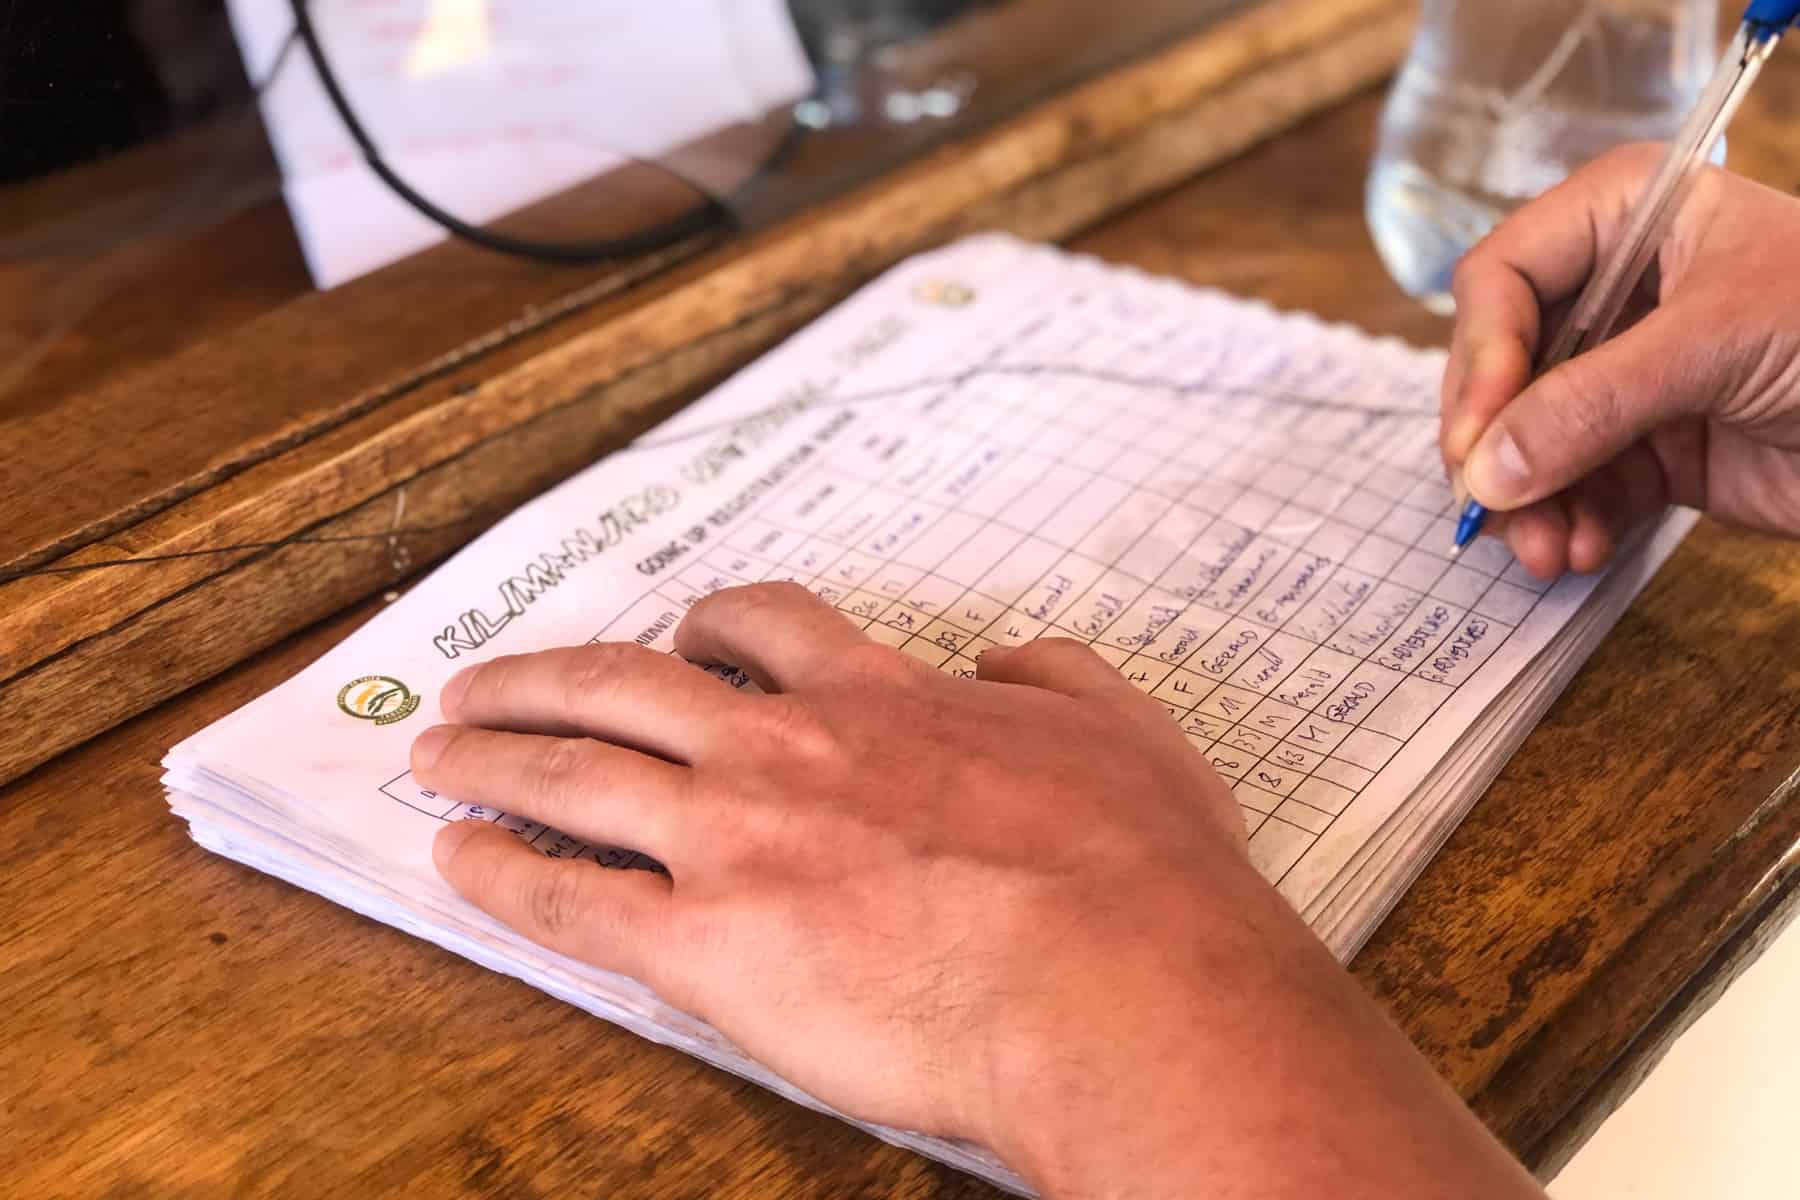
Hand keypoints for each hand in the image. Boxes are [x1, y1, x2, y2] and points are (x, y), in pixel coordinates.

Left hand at [410, 583, 1542, 1196]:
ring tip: (439, 752)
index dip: (707, 626)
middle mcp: (787, 750)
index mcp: (882, 700)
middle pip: (628, 683)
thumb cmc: (1140, 877)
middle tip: (485, 682)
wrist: (1118, 986)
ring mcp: (736, 841)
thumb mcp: (1125, 732)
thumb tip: (1012, 660)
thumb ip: (1057, 677)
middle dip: (545, 676)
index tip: (681, 636)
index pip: (765, 628)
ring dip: (495, 754)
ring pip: (577, 772)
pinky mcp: (708, 945)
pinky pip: (571, 897)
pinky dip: (500, 874)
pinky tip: (456, 860)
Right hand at [1441, 145, 1799, 576]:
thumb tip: (1485, 471)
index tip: (1477, 438)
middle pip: (1503, 367)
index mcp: (1627, 218)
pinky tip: (1578, 552)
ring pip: (1529, 439)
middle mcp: (1615, 291)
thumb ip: (1592, 404)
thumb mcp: (1716, 343)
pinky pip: (1577, 486)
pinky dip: (1569, 521)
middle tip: (1488, 506)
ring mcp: (1629, 375)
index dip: (1481, 357)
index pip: (1505, 278)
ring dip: (1527, 500)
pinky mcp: (1652, 448)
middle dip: (1496, 444)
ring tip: (1543, 550)